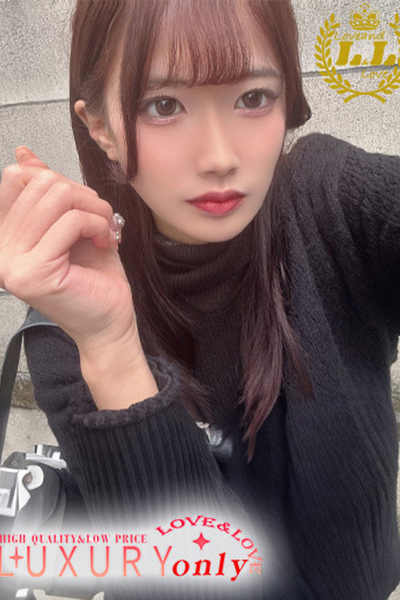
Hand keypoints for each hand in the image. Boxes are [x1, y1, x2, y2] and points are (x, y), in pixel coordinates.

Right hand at [0, 147, 136, 353]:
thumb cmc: (94, 278)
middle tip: (101, 218)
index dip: (55, 179)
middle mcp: (0, 249)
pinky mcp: (35, 272)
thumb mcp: (69, 224)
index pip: (14, 178)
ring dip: (94, 208)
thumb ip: (45, 193)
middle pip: (40, 183)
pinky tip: (104, 241)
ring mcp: (12, 262)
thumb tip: (22, 153)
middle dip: (83, 194)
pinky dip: (97, 224)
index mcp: (4, 236)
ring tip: (104, 229)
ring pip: (57, 197)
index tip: (79, 203)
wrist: (109, 322)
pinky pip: (70, 221)